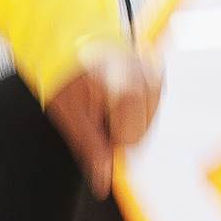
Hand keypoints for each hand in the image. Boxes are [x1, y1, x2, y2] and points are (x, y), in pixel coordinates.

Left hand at [46, 44, 158, 195]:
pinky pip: (151, 104)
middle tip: (96, 108)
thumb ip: (91, 148)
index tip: (93, 124)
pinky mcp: (155, 70)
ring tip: (105, 97)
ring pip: (148, 120)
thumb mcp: (69, 114)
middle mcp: (145, 78)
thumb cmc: (64, 74)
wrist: (67, 37)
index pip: (129, 140)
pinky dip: (135, 106)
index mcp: (124, 89)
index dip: (109, 139)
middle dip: (118, 129)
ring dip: (127, 118)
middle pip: (141, 132)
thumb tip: (103, 183)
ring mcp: (152, 72)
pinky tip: (117, 93)